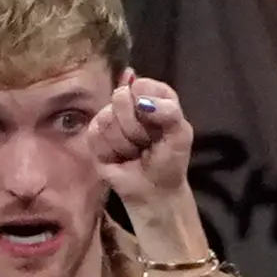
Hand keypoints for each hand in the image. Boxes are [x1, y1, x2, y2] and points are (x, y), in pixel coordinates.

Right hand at [88, 77, 195, 211]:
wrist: (154, 190)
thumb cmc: (169, 160)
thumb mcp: (181, 134)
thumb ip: (169, 111)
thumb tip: (141, 102)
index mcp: (153, 94)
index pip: (140, 85)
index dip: (149, 108)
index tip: (159, 128)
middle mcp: (130, 101)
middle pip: (120, 98)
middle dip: (135, 128)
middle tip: (146, 142)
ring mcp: (110, 117)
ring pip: (107, 118)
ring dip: (124, 143)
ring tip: (134, 151)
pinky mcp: (95, 135)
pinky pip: (95, 135)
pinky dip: (110, 151)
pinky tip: (120, 157)